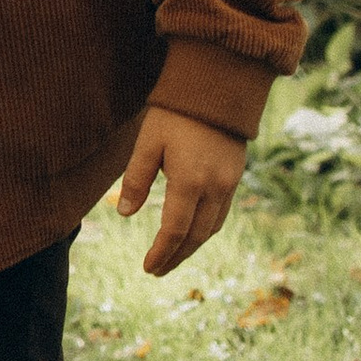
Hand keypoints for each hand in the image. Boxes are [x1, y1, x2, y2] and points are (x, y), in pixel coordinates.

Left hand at [116, 103, 247, 275]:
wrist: (217, 89)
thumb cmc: (175, 114)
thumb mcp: (148, 142)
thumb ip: (136, 178)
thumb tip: (125, 215)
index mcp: (190, 181)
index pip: (174, 230)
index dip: (161, 253)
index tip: (147, 268)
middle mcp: (215, 188)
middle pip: (195, 236)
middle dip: (176, 257)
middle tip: (157, 271)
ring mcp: (229, 185)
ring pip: (212, 229)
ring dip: (192, 247)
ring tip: (172, 258)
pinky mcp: (235, 178)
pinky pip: (221, 215)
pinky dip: (205, 231)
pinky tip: (192, 234)